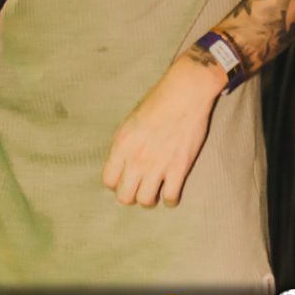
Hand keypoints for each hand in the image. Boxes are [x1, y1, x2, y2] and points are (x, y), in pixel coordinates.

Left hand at [101, 54, 225, 208]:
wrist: (185, 93)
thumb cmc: (158, 101)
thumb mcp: (131, 120)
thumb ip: (125, 144)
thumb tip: (123, 163)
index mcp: (122, 144)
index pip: (108, 180)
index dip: (116, 183)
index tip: (124, 179)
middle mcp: (136, 158)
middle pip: (125, 197)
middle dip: (131, 195)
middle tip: (139, 187)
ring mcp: (158, 165)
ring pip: (146, 201)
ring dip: (150, 199)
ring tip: (155, 191)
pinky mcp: (179, 168)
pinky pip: (171, 198)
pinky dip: (170, 199)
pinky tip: (171, 191)